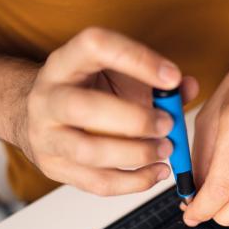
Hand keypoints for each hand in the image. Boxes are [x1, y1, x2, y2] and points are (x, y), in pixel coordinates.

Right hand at [16, 27, 198, 195]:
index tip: (172, 77)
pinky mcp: (54, 168)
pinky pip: (97, 182)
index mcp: (65, 62)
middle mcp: (48, 97)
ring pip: (89, 151)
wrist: (40, 113)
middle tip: (168, 124)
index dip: (137, 59)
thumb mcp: (118, 73)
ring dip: (136, 154)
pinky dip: (134, 182)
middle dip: (134, 120)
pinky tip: (156, 172)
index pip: (95, 46)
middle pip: (83, 107)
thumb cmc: (88, 89)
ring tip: (165, 150)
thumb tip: (188, 87)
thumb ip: (155, 80)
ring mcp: (46, 135)